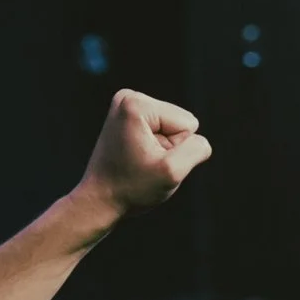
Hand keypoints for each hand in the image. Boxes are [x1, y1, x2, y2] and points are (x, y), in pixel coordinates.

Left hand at [78, 89, 210, 222]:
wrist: (99, 202)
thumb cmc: (131, 189)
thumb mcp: (171, 172)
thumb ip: (196, 149)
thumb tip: (200, 141)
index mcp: (137, 104)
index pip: (187, 123)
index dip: (174, 149)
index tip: (147, 161)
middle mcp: (129, 97)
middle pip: (180, 122)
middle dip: (168, 148)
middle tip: (143, 164)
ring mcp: (126, 106)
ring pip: (172, 129)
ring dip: (161, 150)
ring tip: (138, 162)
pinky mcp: (128, 117)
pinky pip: (161, 131)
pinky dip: (153, 148)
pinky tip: (135, 158)